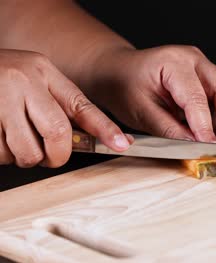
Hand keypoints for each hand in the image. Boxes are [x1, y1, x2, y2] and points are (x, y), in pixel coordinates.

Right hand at [0, 49, 130, 167]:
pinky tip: (0, 137)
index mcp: (42, 72)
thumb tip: (102, 137)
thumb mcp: (38, 79)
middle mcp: (21, 82)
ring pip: (25, 152)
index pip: (81, 105)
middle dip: (57, 155)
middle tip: (51, 154)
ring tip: (16, 139)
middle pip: (56, 135)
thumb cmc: (6, 76)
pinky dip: (2, 155)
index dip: (105, 128)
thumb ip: (64, 105)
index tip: (122, 144)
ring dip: (24, 157)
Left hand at [84, 45, 215, 144]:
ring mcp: (204, 65)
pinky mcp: (209, 75)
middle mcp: (193, 58)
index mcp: (172, 62)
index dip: (205, 127)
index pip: (195, 98)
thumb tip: (194, 148)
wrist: (119, 71)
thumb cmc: (125, 87)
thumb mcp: (140, 112)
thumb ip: (168, 130)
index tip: (211, 149)